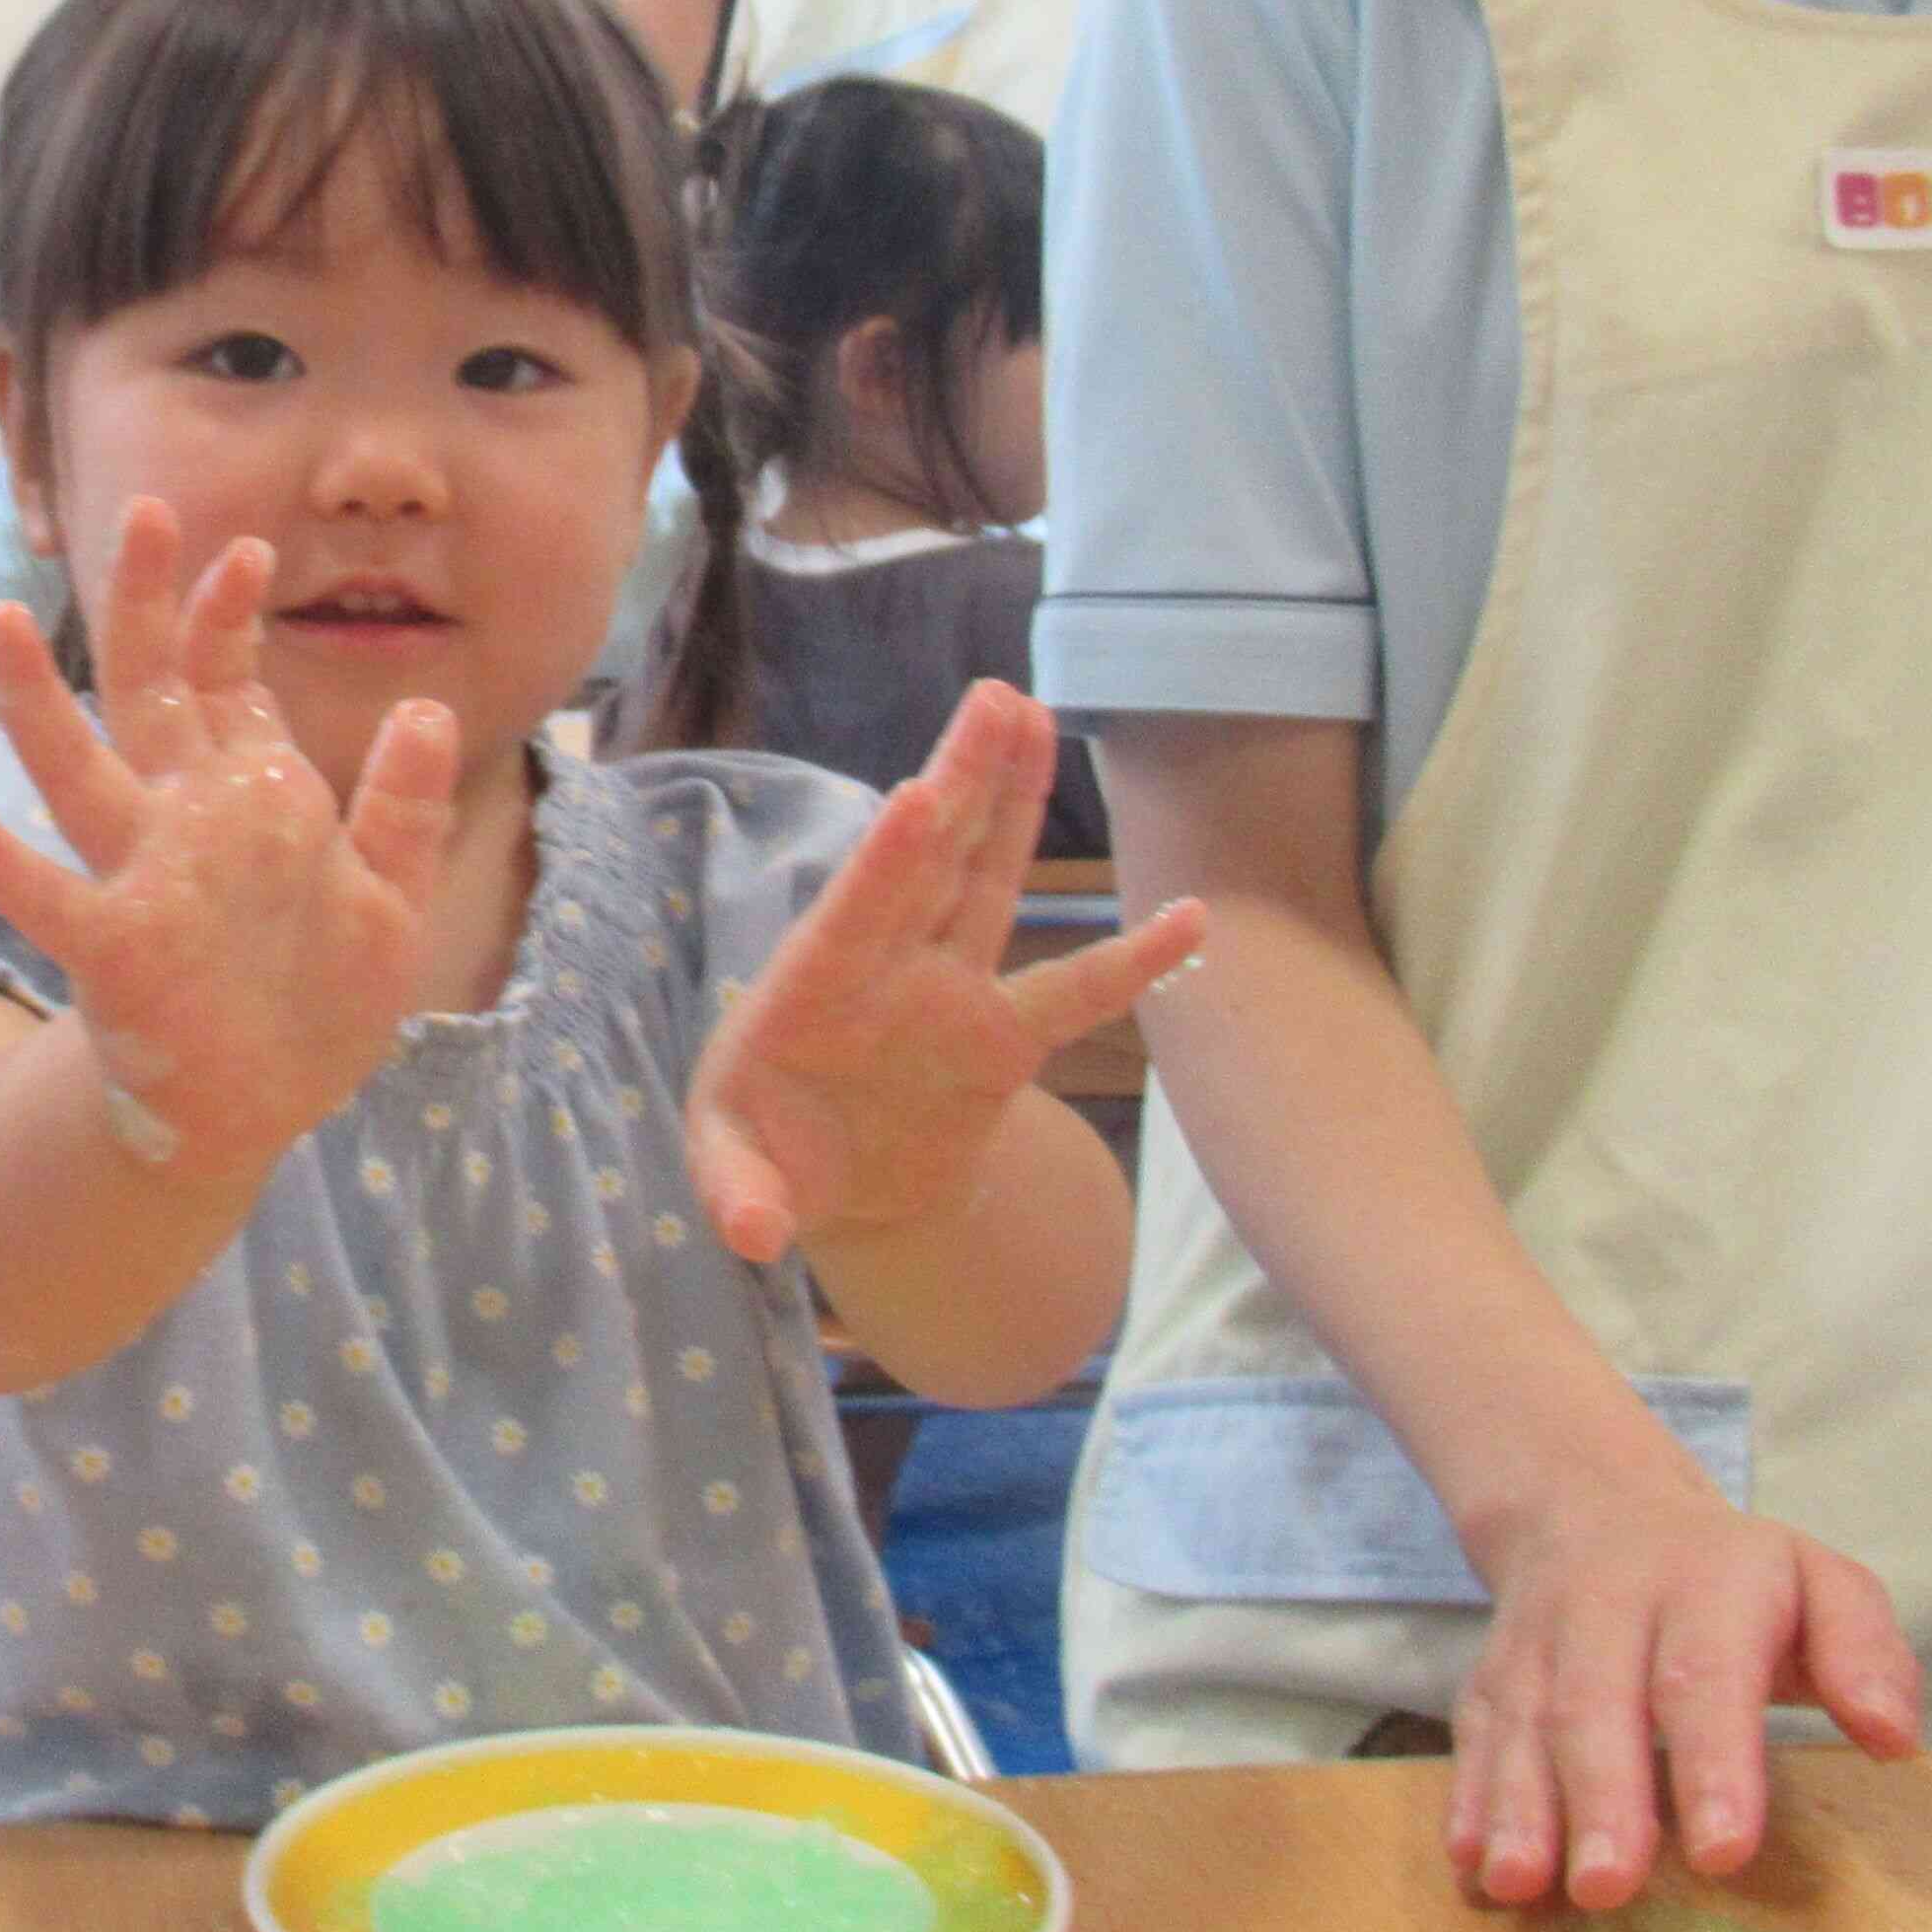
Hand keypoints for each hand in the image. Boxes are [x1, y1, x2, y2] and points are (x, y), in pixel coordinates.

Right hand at [0, 498, 455, 1186]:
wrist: (256, 1111)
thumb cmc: (315, 998)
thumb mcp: (388, 900)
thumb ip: (403, 807)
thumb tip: (424, 707)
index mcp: (246, 797)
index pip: (229, 684)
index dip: (232, 618)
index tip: (247, 548)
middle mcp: (181, 819)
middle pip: (151, 693)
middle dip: (146, 606)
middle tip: (141, 511)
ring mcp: (138, 877)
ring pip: (78, 773)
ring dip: (35, 701)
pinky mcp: (113, 951)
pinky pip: (49, 898)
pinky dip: (1, 862)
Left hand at [687, 683, 1203, 1265]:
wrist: (835, 1186)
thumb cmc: (768, 1157)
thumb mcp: (737, 1176)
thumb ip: (740, 1194)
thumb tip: (751, 1234)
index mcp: (815, 985)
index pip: (856, 911)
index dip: (887, 859)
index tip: (918, 793)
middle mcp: (888, 967)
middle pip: (931, 861)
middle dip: (963, 780)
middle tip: (995, 697)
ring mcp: (951, 991)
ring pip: (989, 883)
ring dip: (1013, 803)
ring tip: (1036, 715)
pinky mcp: (1004, 1036)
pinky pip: (1079, 992)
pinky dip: (1135, 962)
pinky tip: (1193, 918)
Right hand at [1447, 1463, 1923, 1908]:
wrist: (1592, 1506)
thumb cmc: (1734, 1580)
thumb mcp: (1821, 1583)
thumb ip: (1864, 1652)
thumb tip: (1893, 1737)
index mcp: (1707, 1585)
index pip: (1706, 1675)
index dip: (1711, 1764)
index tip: (1721, 1852)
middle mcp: (1608, 1607)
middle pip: (1596, 1704)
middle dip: (1601, 1798)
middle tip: (1609, 1886)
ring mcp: (1538, 1641)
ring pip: (1523, 1722)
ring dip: (1520, 1807)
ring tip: (1520, 1885)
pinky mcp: (1490, 1677)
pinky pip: (1474, 1733)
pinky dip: (1467, 1798)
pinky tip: (1469, 1862)